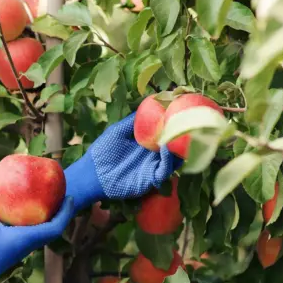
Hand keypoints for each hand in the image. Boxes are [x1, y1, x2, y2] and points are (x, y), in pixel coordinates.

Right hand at [0, 176, 73, 282]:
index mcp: (26, 239)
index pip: (55, 227)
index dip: (66, 213)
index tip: (70, 198)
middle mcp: (27, 245)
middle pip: (51, 229)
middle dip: (58, 213)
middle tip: (58, 195)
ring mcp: (19, 248)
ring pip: (39, 232)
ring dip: (44, 218)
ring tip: (42, 200)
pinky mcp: (10, 250)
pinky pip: (26, 233)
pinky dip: (29, 221)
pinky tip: (17, 211)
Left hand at [64, 112, 181, 208]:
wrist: (92, 175)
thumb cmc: (103, 152)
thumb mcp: (118, 131)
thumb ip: (133, 121)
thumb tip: (149, 103)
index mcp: (147, 142)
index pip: (166, 132)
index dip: (174, 123)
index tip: (182, 110)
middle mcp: (154, 153)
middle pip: (175, 144)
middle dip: (184, 135)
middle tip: (191, 123)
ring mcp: (154, 166)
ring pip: (175, 157)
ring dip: (180, 147)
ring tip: (184, 135)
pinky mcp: (152, 179)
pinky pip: (165, 169)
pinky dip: (169, 160)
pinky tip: (168, 149)